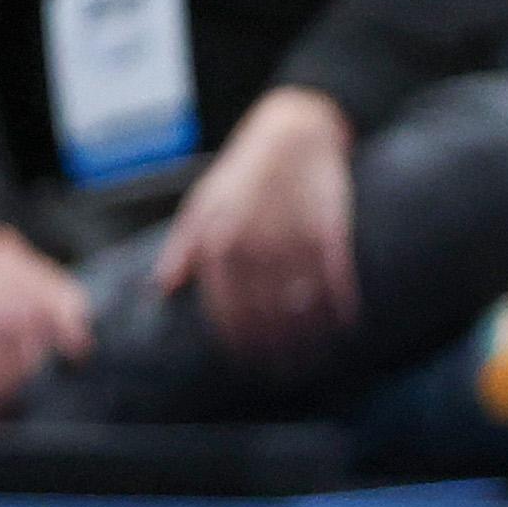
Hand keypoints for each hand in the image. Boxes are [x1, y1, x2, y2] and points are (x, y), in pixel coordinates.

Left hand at [155, 86, 358, 368]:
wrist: (293, 131)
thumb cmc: (242, 172)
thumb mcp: (202, 202)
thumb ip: (183, 246)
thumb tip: (163, 288)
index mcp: (218, 239)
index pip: (224, 306)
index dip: (236, 339)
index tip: (244, 362)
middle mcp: (254, 244)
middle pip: (264, 314)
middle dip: (272, 350)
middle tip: (281, 375)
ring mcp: (292, 239)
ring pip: (301, 306)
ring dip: (308, 339)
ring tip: (313, 362)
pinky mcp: (330, 232)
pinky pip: (336, 282)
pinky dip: (341, 308)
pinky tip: (344, 326)